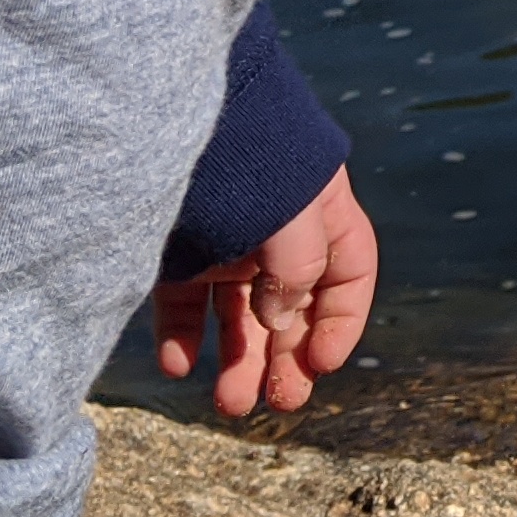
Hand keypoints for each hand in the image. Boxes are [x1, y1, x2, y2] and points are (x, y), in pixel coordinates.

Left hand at [152, 166, 375, 418]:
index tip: (322, 364)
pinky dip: (182, 339)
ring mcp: (225, 244)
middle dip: (286, 358)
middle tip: (280, 402)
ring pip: (238, 317)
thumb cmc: (248, 154)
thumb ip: (298, 269)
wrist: (170, 111)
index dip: (340, 324)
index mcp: (319, 217)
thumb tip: (280, 325)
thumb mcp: (292, 209)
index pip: (346, 278)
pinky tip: (179, 365)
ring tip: (229, 405)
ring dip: (238, 362)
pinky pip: (183, 306)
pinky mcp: (178, 252)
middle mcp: (275, 235)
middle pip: (290, 309)